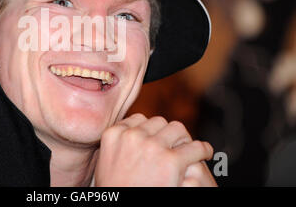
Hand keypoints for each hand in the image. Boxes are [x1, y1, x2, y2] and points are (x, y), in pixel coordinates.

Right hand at [94, 113, 215, 186]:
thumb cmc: (116, 191)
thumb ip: (117, 146)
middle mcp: (132, 137)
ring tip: (189, 149)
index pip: (138, 119)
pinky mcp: (171, 161)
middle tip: (174, 146)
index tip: (157, 137)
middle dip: (167, 134)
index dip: (150, 129)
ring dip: (183, 139)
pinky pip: (195, 147)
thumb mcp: (106, 163)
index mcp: (113, 135)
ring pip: (177, 129)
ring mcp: (152, 147)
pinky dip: (203, 150)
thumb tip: (127, 136)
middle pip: (158, 122)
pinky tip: (204, 154)